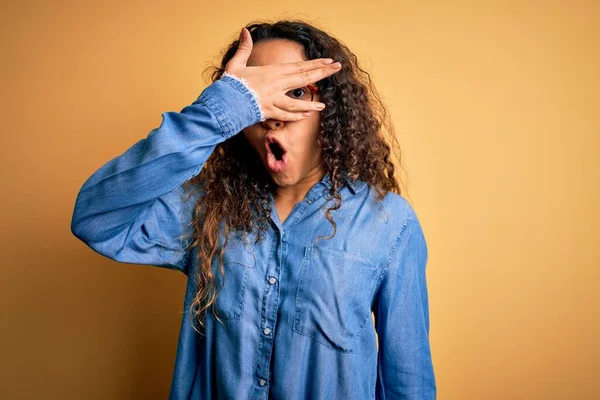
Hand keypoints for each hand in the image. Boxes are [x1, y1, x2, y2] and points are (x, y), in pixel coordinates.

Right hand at [224, 27, 341, 121]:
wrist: (223, 103)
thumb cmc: (230, 84)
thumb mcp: (236, 64)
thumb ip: (244, 48)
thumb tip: (244, 30)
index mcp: (271, 72)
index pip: (298, 66)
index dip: (315, 63)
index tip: (329, 61)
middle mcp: (276, 85)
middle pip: (303, 78)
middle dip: (322, 73)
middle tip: (337, 68)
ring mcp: (273, 100)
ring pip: (296, 102)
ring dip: (310, 104)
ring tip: (323, 106)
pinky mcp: (268, 112)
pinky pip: (285, 115)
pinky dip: (295, 115)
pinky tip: (305, 115)